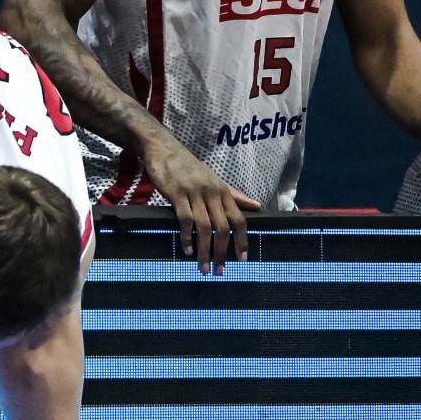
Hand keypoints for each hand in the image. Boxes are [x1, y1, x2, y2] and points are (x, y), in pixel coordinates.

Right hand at [144, 136, 258, 273]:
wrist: (164, 149)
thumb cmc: (189, 167)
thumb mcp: (215, 180)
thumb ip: (235, 196)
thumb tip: (257, 207)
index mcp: (223, 191)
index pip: (239, 219)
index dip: (242, 240)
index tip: (242, 259)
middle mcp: (212, 193)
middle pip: (223, 227)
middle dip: (222, 251)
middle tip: (219, 270)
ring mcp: (195, 193)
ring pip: (205, 227)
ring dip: (205, 250)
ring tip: (203, 267)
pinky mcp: (177, 194)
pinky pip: (185, 219)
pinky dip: (187, 237)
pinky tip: (188, 250)